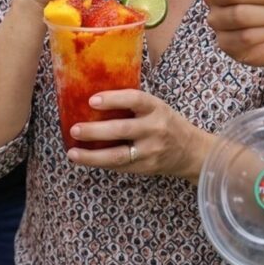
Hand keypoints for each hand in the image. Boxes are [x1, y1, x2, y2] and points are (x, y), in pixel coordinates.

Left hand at [66, 90, 207, 180]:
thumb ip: (133, 104)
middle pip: (122, 130)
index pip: (135, 100)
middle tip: (74, 129)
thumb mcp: (156, 107)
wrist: (190, 151)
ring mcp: (150, 151)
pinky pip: (119, 167)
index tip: (92, 100)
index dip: (113, 99)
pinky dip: (100, 163)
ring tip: (73, 153)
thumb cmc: (165, 123)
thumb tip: (93, 96)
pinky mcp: (145, 168)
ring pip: (117, 155)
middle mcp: (154, 129)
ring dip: (92, 155)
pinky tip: (84, 159)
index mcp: (156, 108)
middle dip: (95, 131)